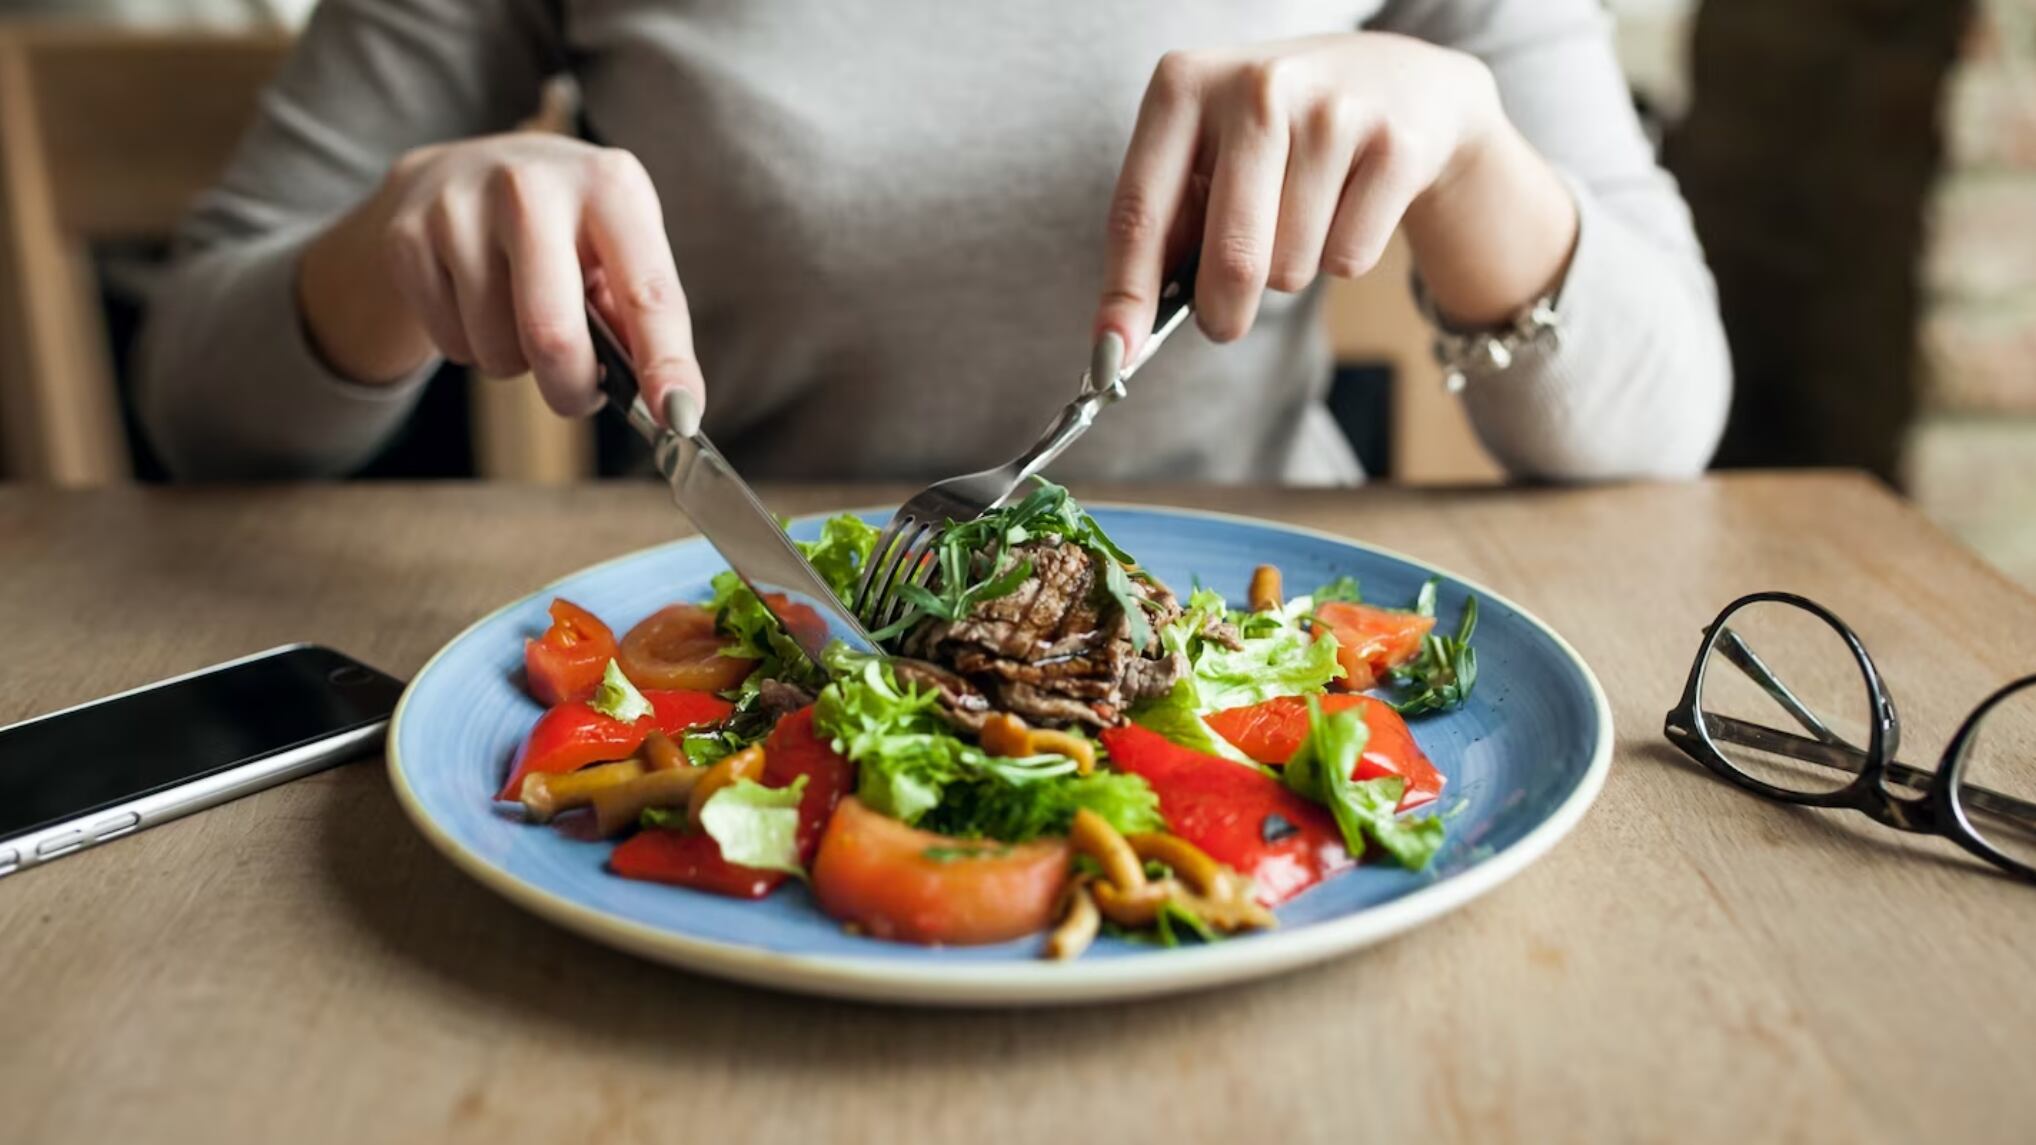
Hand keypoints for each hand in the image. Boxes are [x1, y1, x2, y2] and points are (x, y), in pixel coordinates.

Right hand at [301, 134, 702, 419]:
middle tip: (577, 393)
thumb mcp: (617, 246)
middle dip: (572, 389)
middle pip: (552, 335)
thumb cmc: (564, 227)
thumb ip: (640, 316)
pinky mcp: (407, 238)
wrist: (461, 172)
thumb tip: (667, 401)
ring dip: (518, 364)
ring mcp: (460, 208)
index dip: (667, 363)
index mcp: (608, 185)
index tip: (680, 418)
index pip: (648, 291)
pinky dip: (472, 348)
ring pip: (497, 351)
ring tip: (520, 318)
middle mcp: (532, 186)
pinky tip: (476, 302)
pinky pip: (451, 345)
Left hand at [1094, 34, 1518, 355]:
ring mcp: (1332, 113)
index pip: (1140, 212)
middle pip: (1231, 259)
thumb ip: (1166, 227)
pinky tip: (1348, 203)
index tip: (1113, 357)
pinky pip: (1347, 260)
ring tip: (1303, 212)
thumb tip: (1123, 335)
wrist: (1399, 80)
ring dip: (1289, 270)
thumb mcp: (1207, 151)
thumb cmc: (1276, 134)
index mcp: (1185, 85)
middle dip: (1222, 312)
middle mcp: (1256, 88)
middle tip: (1223, 320)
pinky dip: (1341, 256)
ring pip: (1291, 269)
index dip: (1126, 295)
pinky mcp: (1395, 146)